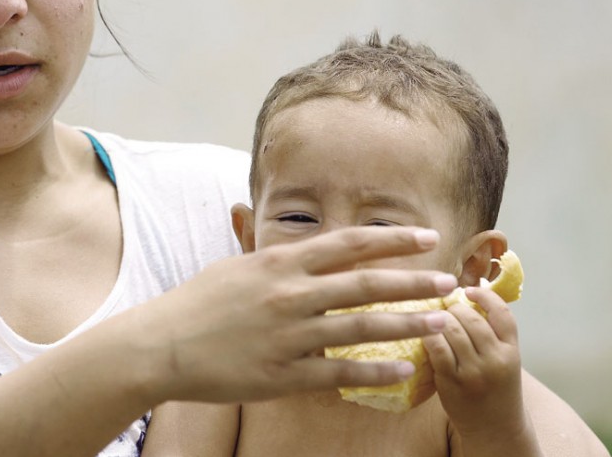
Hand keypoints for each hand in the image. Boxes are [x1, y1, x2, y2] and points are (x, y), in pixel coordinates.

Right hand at [138, 226, 457, 404]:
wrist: (162, 345)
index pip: (348, 244)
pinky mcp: (284, 373)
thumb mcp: (236, 268)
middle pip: (366, 284)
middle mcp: (290, 295)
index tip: (426, 237)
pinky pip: (340, 372)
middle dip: (414, 282)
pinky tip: (404, 369)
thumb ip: (276, 261)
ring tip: (440, 324)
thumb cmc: (196, 304)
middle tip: (449, 282)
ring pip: (362, 328)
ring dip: (407, 325)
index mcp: (279, 263)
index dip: (392, 239)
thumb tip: (305, 253)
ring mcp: (289, 335)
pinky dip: (376, 370)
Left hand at [425, 287, 539, 452]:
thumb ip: (492, 335)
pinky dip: (428, 336)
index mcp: (512, 352)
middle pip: (471, 318)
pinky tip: (424, 333)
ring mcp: (474, 372)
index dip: (485, 296)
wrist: (495, 429)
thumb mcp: (505, 361)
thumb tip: (464, 297)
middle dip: (454, 308)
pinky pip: (436, 348)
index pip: (503, 314)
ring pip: (451, 329)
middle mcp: (496, 360)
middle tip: (444, 309)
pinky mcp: (452, 382)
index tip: (469, 290)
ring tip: (434, 320)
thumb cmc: (496, 389)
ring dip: (438, 319)